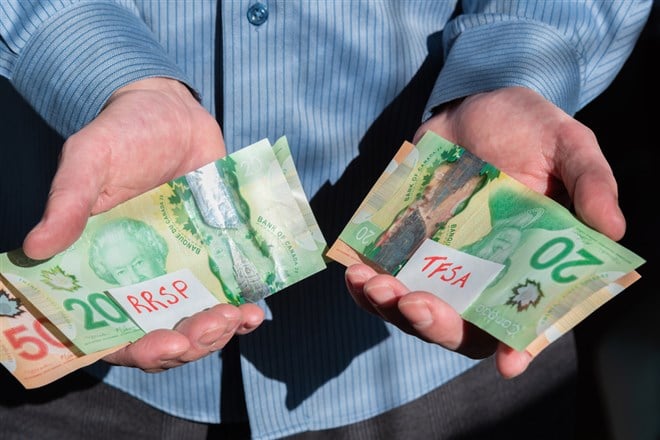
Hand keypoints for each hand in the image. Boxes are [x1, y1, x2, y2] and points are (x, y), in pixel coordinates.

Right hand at [21, 77, 263, 369]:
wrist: (171, 112)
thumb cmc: (121, 135)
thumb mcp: (89, 162)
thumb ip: (69, 204)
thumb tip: (35, 247)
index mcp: (105, 269)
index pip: (119, 330)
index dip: (143, 349)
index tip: (170, 344)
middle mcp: (146, 277)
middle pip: (169, 332)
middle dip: (194, 340)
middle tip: (215, 325)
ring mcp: (186, 268)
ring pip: (203, 320)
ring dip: (222, 329)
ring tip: (239, 316)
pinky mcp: (217, 253)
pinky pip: (233, 291)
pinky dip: (246, 307)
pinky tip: (256, 310)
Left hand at [346, 86, 625, 377]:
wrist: (472, 106)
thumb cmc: (528, 129)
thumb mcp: (567, 145)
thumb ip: (589, 183)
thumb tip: (612, 228)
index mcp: (526, 266)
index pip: (526, 319)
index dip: (521, 346)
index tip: (510, 363)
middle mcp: (481, 276)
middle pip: (460, 326)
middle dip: (435, 325)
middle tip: (415, 304)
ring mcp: (438, 265)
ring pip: (414, 310)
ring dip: (391, 307)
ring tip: (374, 284)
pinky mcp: (403, 248)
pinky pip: (382, 280)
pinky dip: (365, 285)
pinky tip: (355, 271)